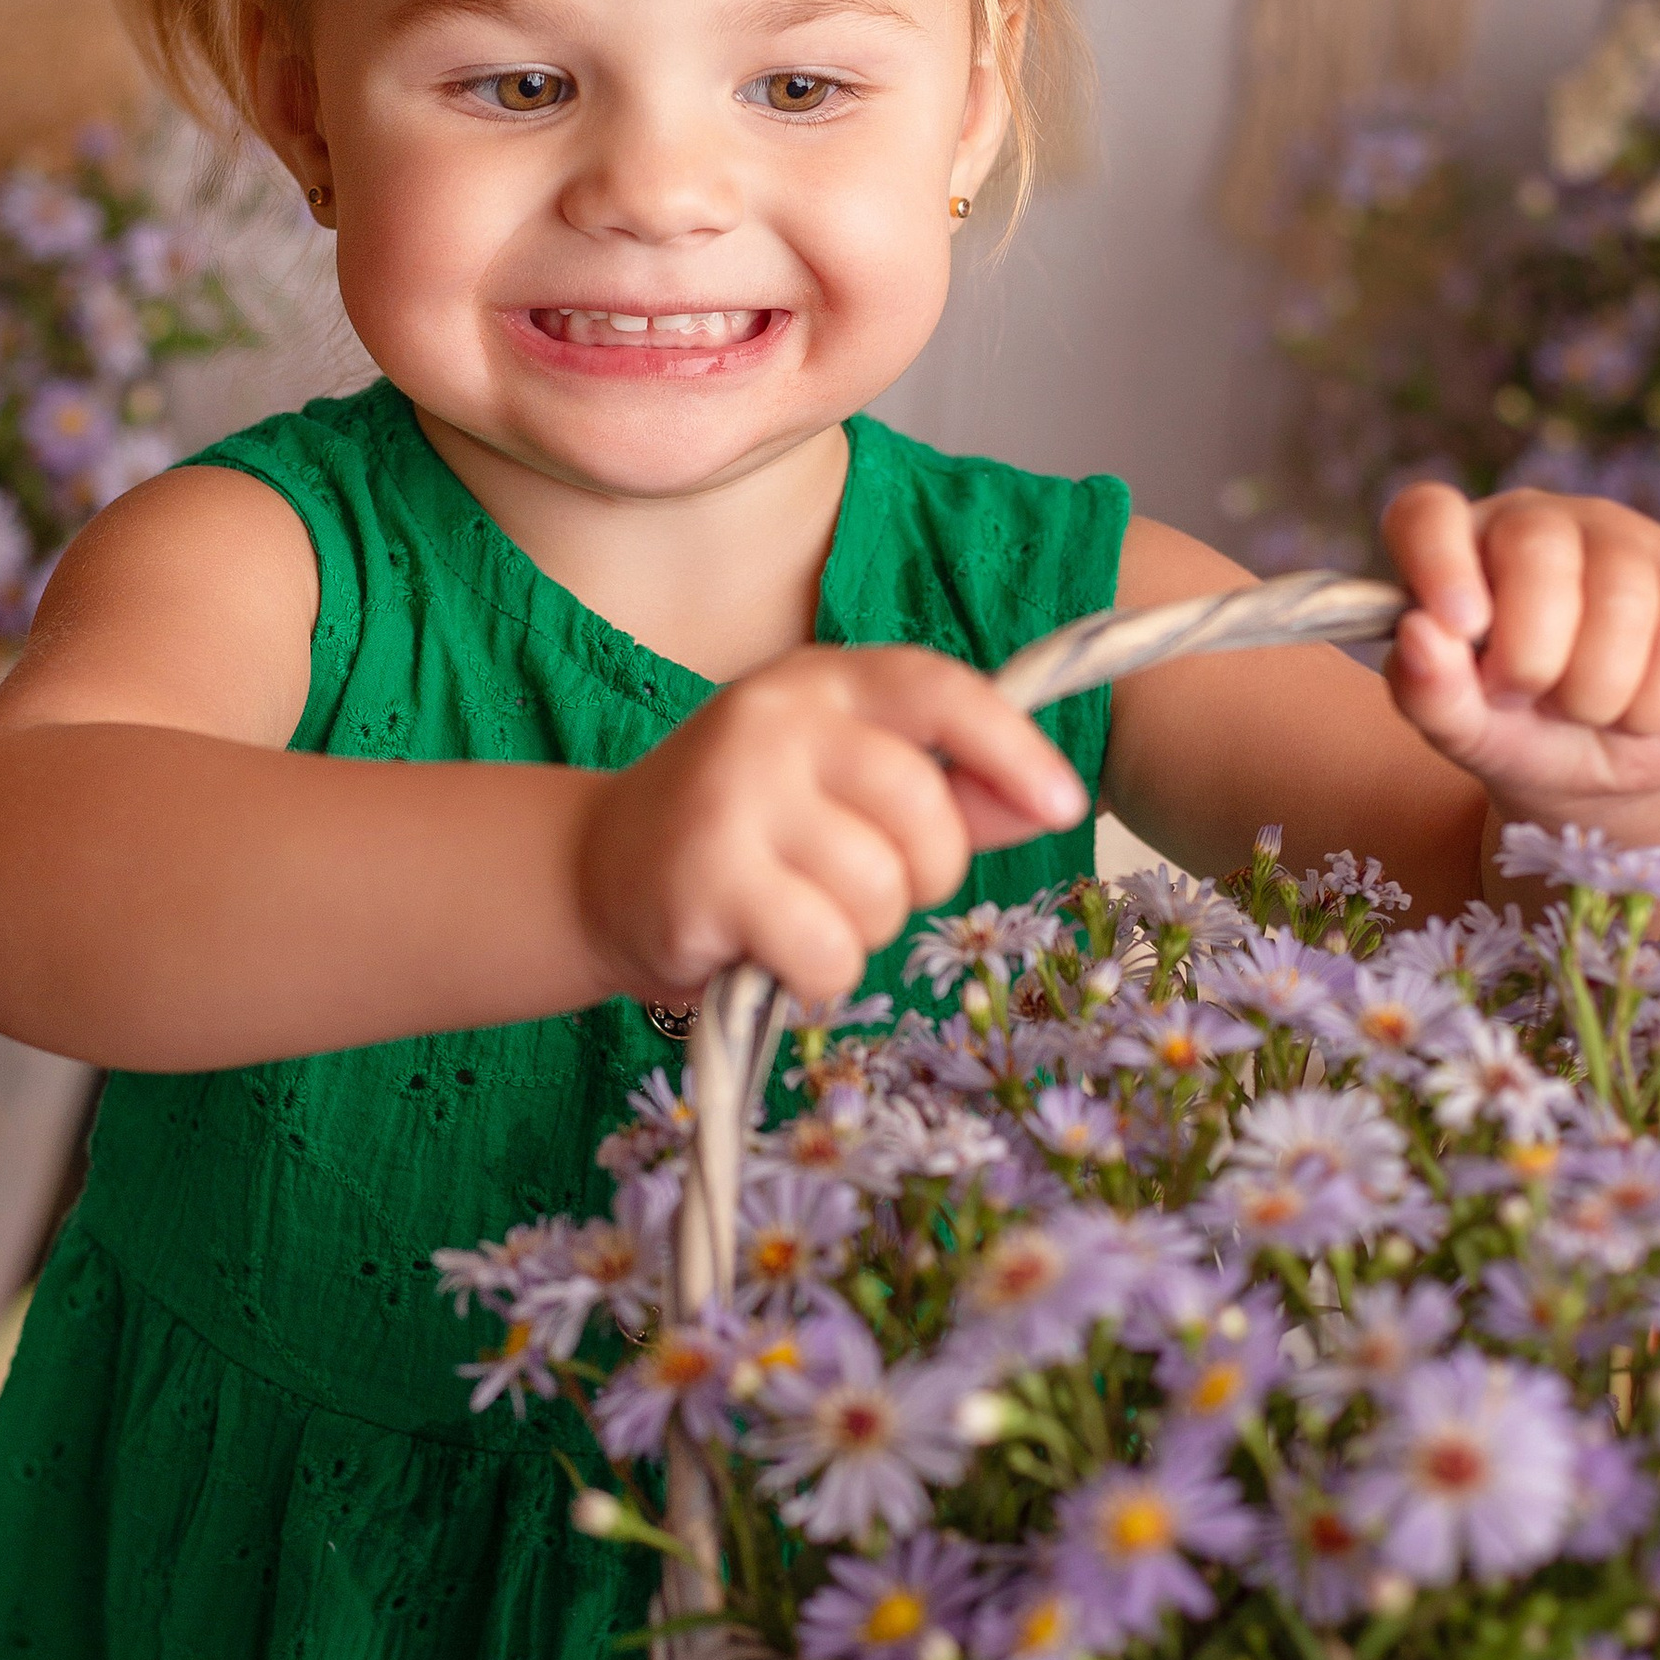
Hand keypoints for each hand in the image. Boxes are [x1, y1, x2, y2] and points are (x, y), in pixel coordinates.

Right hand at [576, 646, 1083, 1010]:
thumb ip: (945, 789)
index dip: (1012, 748)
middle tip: (860, 886)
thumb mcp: (843, 788)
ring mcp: (735, 796)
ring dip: (859, 932)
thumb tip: (1044, 798)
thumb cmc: (746, 834)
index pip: (939, 691)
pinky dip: (817, 977)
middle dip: (922, 875)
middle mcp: (775, 722)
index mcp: (821, 682)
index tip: (1063, 803)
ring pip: (879, 893)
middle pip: (924, 812)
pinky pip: (828, 953)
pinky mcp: (707, 878)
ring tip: (799, 912)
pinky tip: (768, 951)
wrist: (595, 874)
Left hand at [1380, 484, 1659, 823]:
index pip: (1427, 513)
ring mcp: (1617, 534)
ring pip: (1622, 599)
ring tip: (1582, 709)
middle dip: (1531, 658)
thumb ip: (1427, 690)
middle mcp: (1534, 520)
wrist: (1596, 763)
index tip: (1461, 628)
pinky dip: (1657, 701)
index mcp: (1453, 544)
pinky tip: (1637, 710)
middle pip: (1538, 552)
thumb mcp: (1461, 728)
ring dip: (1598, 692)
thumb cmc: (1510, 729)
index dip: (1439, 563)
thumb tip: (1420, 634)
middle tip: (1524, 697)